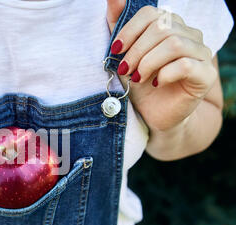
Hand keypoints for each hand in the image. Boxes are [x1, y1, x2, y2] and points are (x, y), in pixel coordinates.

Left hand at [106, 0, 217, 131]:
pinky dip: (164, 74)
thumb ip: (118, 27)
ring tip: (137, 78)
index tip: (115, 50)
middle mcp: (189, 35)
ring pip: (174, 44)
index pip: (151, 14)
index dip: (130, 30)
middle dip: (136, 50)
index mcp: (171, 26)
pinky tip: (155, 83)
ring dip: (148, 62)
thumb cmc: (140, 83)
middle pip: (162, 28)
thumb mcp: (124, 55)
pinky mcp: (206, 75)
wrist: (155, 114)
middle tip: (124, 70)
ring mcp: (201, 54)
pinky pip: (185, 65)